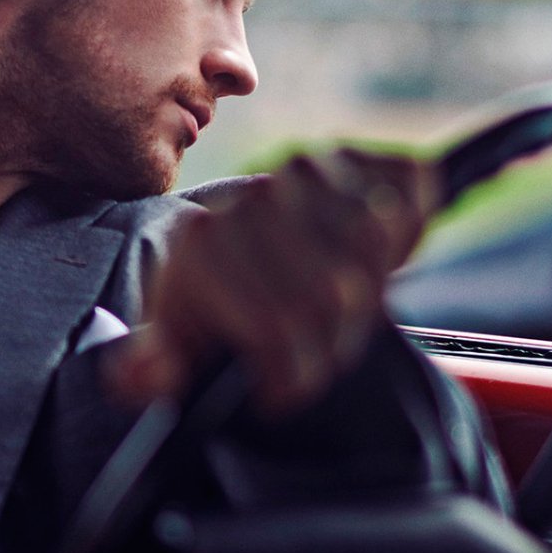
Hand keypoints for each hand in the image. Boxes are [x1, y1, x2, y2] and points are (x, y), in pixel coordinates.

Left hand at [106, 148, 435, 417]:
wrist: (236, 246)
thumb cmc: (208, 305)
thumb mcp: (169, 346)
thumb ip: (149, 372)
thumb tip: (143, 377)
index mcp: (205, 244)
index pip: (275, 328)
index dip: (290, 376)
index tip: (278, 394)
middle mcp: (258, 197)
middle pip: (332, 297)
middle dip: (332, 344)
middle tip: (315, 351)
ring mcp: (309, 171)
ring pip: (373, 253)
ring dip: (368, 299)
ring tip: (336, 313)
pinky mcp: (355, 158)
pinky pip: (407, 201)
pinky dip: (405, 238)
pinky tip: (371, 261)